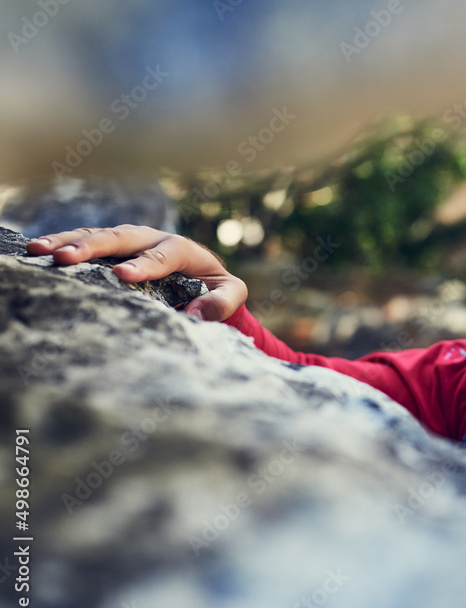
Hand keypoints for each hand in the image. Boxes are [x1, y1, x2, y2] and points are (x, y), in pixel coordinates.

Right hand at [26, 225, 246, 321]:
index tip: (123, 275)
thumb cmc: (217, 287)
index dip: (145, 264)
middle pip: (121, 238)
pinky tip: (37, 253)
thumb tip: (195, 316)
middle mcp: (152, 238)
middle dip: (92, 247)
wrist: (205, 276)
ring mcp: (130, 241)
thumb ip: (221, 303)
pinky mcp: (113, 249)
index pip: (163, 254)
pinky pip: (86, 243)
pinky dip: (63, 245)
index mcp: (182, 248)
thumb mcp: (232, 295)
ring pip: (98, 237)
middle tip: (64, 258)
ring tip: (39, 252)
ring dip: (67, 242)